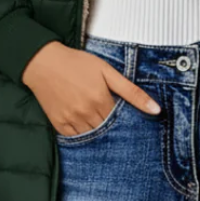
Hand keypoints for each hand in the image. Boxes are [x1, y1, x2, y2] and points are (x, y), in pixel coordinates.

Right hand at [22, 42, 160, 135]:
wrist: (43, 62)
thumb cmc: (76, 63)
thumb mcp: (107, 71)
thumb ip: (131, 91)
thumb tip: (155, 110)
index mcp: (101, 100)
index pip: (121, 121)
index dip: (124, 118)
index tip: (126, 116)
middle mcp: (86, 114)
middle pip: (107, 130)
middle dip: (112, 127)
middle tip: (109, 116)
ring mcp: (72, 121)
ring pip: (92, 136)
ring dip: (98, 132)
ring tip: (97, 118)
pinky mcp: (59, 125)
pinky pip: (76, 138)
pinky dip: (83, 134)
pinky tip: (84, 123)